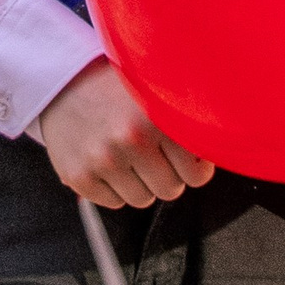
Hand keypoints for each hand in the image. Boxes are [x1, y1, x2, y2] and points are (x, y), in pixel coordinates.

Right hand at [40, 60, 215, 210]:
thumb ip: (186, 115)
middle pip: (171, 191)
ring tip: (127, 154)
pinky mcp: (78, 176)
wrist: (59, 81)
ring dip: (140, 182)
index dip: (193, 166)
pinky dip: (113, 187)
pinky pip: (113, 203)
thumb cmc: (113, 86)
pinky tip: (107, 160)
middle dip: (166, 175)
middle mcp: (129, 140)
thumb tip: (225, 144)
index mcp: (156, 117)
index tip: (184, 155)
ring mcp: (101, 161)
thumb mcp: (153, 88)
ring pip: (142, 200)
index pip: (198, 174)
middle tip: (152, 152)